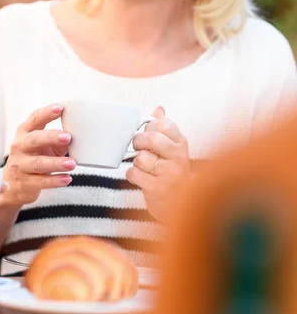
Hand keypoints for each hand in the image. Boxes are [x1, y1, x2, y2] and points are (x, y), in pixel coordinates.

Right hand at [0, 104, 75, 206]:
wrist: (13, 185)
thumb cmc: (33, 158)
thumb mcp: (43, 146)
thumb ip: (58, 139)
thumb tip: (81, 135)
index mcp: (25, 133)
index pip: (34, 119)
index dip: (46, 113)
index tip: (60, 108)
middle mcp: (19, 147)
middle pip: (34, 140)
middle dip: (50, 137)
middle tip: (68, 137)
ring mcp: (20, 165)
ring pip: (38, 163)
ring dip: (56, 163)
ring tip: (72, 163)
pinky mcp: (24, 183)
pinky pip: (40, 182)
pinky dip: (54, 180)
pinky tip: (67, 179)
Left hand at [126, 107, 190, 221]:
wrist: (180, 205)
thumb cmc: (172, 172)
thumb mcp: (172, 149)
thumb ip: (164, 128)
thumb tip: (159, 108)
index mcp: (181, 143)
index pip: (164, 124)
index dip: (149, 127)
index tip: (147, 133)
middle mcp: (178, 157)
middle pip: (151, 138)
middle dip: (138, 141)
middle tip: (137, 147)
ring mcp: (169, 173)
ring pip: (140, 157)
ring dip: (136, 162)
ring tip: (143, 167)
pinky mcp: (157, 188)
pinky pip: (134, 173)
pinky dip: (132, 175)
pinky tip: (140, 178)